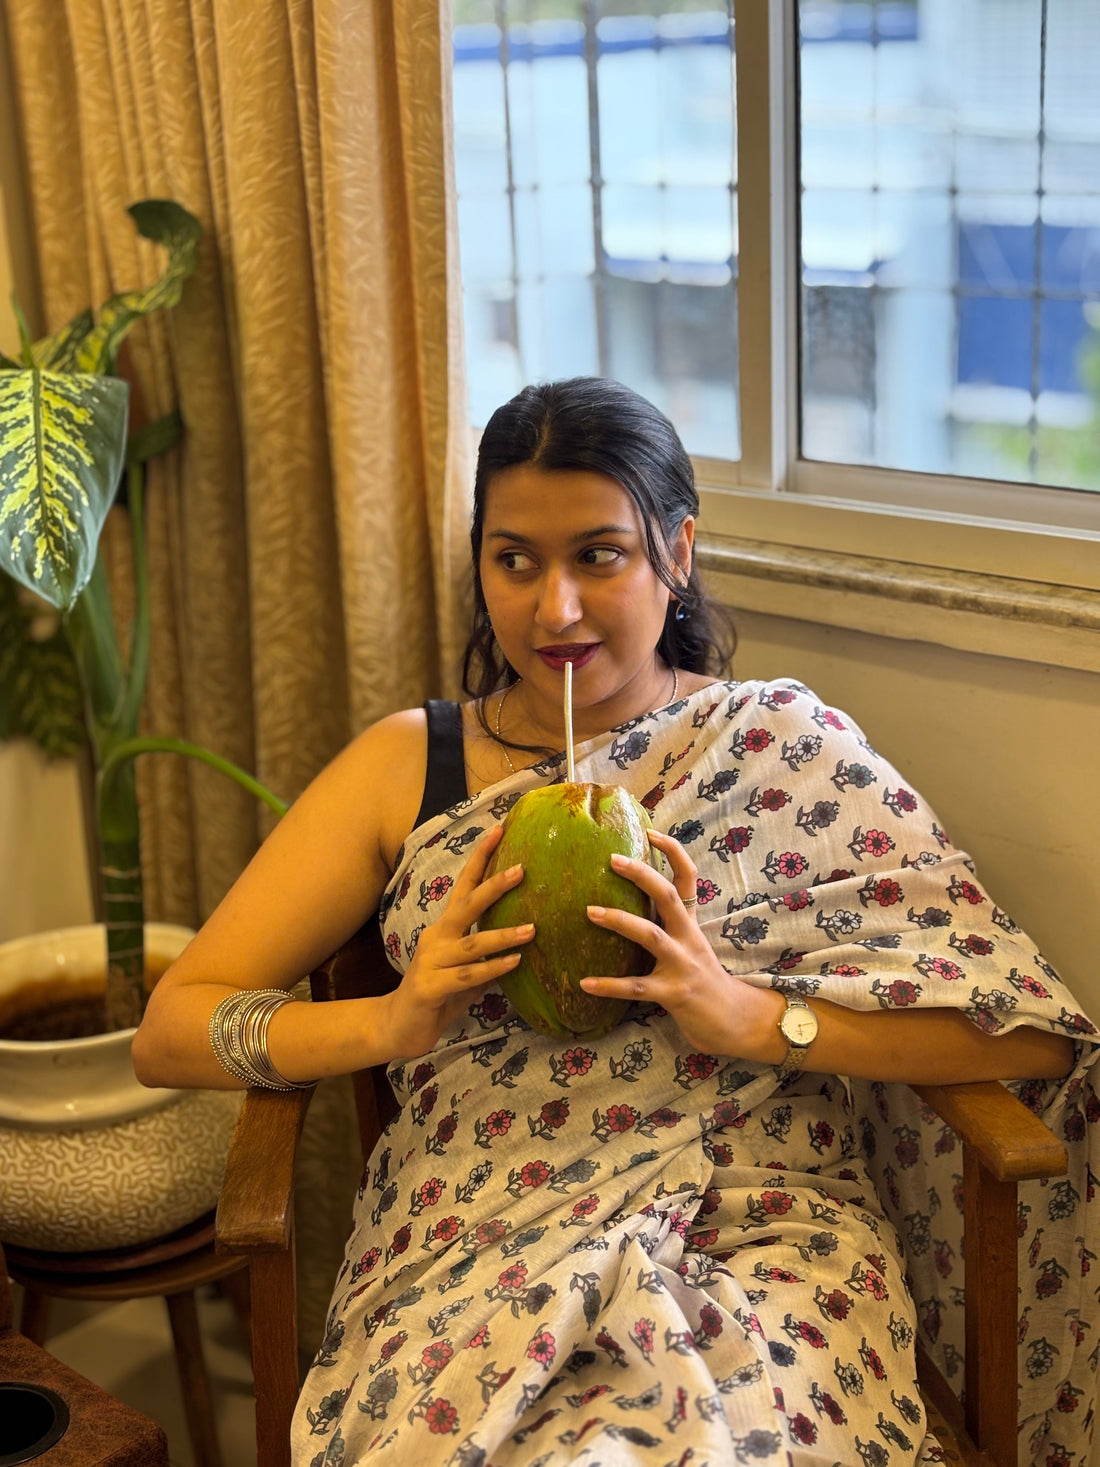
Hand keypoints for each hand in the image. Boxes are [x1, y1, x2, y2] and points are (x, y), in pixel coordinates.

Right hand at [382, 826, 533, 1057]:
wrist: (398, 1026)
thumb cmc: (437, 994)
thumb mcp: (466, 970)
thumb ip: (487, 953)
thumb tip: (523, 939)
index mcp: (445, 928)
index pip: (464, 886)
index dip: (481, 858)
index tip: (500, 830)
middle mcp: (436, 937)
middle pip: (467, 905)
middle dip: (493, 886)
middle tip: (522, 869)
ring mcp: (431, 961)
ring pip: (472, 943)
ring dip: (503, 936)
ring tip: (532, 930)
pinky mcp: (430, 987)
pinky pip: (466, 976)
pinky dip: (492, 968)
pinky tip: (514, 963)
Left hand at [580, 828, 764, 1055]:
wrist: (738, 1023)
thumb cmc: (707, 985)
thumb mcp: (693, 948)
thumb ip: (671, 929)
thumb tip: (635, 908)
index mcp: (691, 925)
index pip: (688, 878)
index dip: (673, 852)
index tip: (650, 832)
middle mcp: (689, 939)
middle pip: (668, 896)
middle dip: (641, 875)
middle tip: (612, 860)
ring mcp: (683, 966)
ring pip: (650, 935)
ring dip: (619, 921)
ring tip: (589, 912)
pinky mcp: (674, 994)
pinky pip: (636, 988)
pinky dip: (609, 986)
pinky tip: (585, 983)